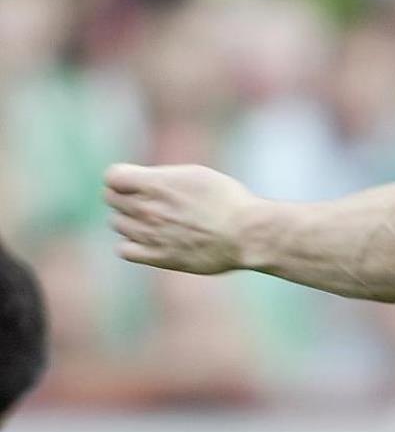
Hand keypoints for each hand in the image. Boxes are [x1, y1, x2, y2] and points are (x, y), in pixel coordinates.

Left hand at [104, 163, 256, 274]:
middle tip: (147, 201)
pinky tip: (149, 240)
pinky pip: (124, 250)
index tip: (136, 182)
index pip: (112, 177)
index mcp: (155, 184)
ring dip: (130, 220)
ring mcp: (149, 234)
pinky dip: (131, 244)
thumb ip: (163, 177)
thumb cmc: (228, 201)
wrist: (246, 234)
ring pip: (117, 224)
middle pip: (111, 199)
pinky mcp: (158, 257)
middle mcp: (147, 208)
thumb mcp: (195, 175)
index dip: (122, 178)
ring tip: (155, 221)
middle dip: (124, 197)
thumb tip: (144, 182)